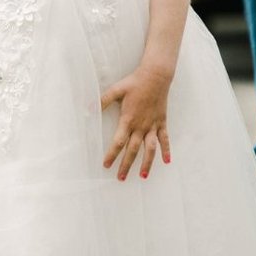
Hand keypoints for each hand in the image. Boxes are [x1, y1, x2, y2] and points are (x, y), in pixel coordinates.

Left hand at [100, 65, 171, 180]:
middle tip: (120, 178)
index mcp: (128, 119)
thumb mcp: (116, 90)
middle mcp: (140, 126)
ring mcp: (152, 125)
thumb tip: (88, 108)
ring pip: (150, 149)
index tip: (106, 165)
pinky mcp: (162, 122)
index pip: (118, 142)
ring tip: (142, 176)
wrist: (155, 76)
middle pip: (132, 150)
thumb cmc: (134, 82)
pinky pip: (164, 139)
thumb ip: (102, 101)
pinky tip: (167, 162)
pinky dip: (166, 150)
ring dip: (146, 163)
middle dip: (126, 165)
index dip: (112, 154)